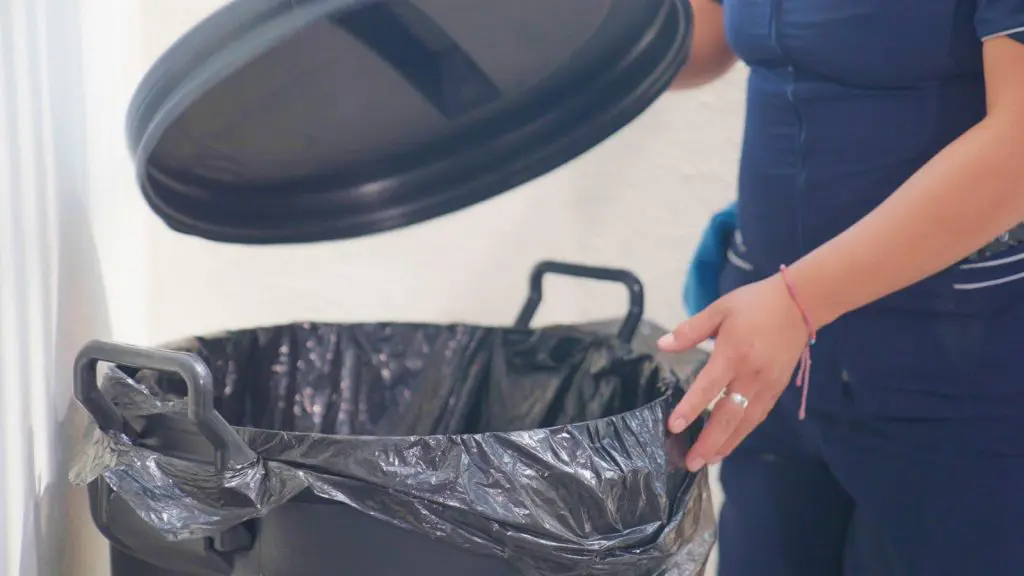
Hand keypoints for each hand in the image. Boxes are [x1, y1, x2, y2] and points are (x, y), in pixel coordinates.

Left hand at [658, 273, 810, 470]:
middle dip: (709, 442)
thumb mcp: (719, 309)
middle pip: (728, 417)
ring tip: (708, 460)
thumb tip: (662, 345)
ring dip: (726, 444)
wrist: (800, 304)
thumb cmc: (755, 304)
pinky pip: (757, 416)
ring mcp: (767, 385)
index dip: (690, 409)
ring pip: (745, 423)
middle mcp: (751, 375)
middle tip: (691, 463)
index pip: (708, 388)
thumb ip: (690, 330)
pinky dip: (742, 432)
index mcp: (733, 354)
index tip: (674, 427)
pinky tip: (730, 442)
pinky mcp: (776, 388)